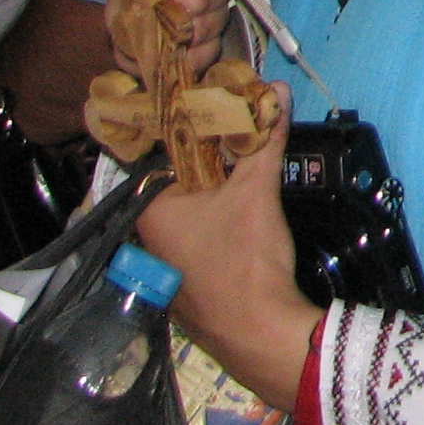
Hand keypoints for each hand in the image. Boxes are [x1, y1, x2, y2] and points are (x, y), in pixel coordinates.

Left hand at [134, 85, 321, 409]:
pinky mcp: (184, 286)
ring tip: (243, 165)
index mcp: (149, 208)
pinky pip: (196, 239)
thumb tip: (277, 90)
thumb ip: (263, 139)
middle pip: (177, 182)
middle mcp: (146, 236)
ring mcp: (163, 266)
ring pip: (188, 212)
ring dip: (213, 193)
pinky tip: (240, 216)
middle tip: (237, 134)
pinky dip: (215, 223)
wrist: (259, 334)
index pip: (164, 151)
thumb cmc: (244, 258)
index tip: (216, 109)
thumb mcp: (257, 190)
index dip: (192, 129)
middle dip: (207, 160)